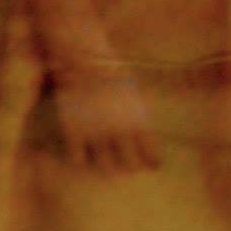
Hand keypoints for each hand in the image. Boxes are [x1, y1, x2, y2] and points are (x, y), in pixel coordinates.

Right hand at [52, 62, 160, 176]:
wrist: (86, 59)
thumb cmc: (112, 72)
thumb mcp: (132, 92)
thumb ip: (137, 115)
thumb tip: (142, 132)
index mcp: (138, 119)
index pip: (150, 151)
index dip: (152, 161)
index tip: (154, 167)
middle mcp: (120, 131)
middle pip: (129, 165)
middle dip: (129, 169)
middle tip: (127, 170)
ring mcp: (98, 134)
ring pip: (106, 168)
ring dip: (108, 170)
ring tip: (108, 171)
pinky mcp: (76, 133)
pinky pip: (80, 160)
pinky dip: (81, 162)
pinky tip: (83, 158)